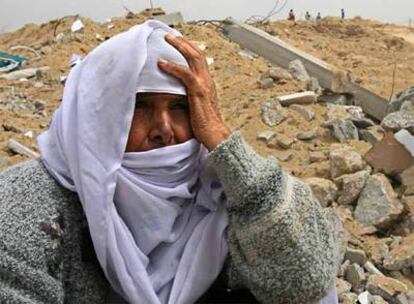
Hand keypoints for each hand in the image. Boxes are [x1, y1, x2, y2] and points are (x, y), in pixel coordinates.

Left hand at [158, 34, 229, 150]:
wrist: (215, 135)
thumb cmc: (205, 125)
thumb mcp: (197, 106)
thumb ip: (190, 96)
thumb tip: (177, 93)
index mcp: (207, 83)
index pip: (200, 60)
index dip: (189, 49)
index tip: (179, 43)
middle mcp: (207, 81)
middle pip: (198, 53)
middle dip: (184, 42)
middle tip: (171, 36)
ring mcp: (204, 85)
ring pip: (193, 57)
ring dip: (179, 46)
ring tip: (167, 40)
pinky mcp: (198, 92)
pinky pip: (185, 74)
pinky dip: (173, 67)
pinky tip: (162, 64)